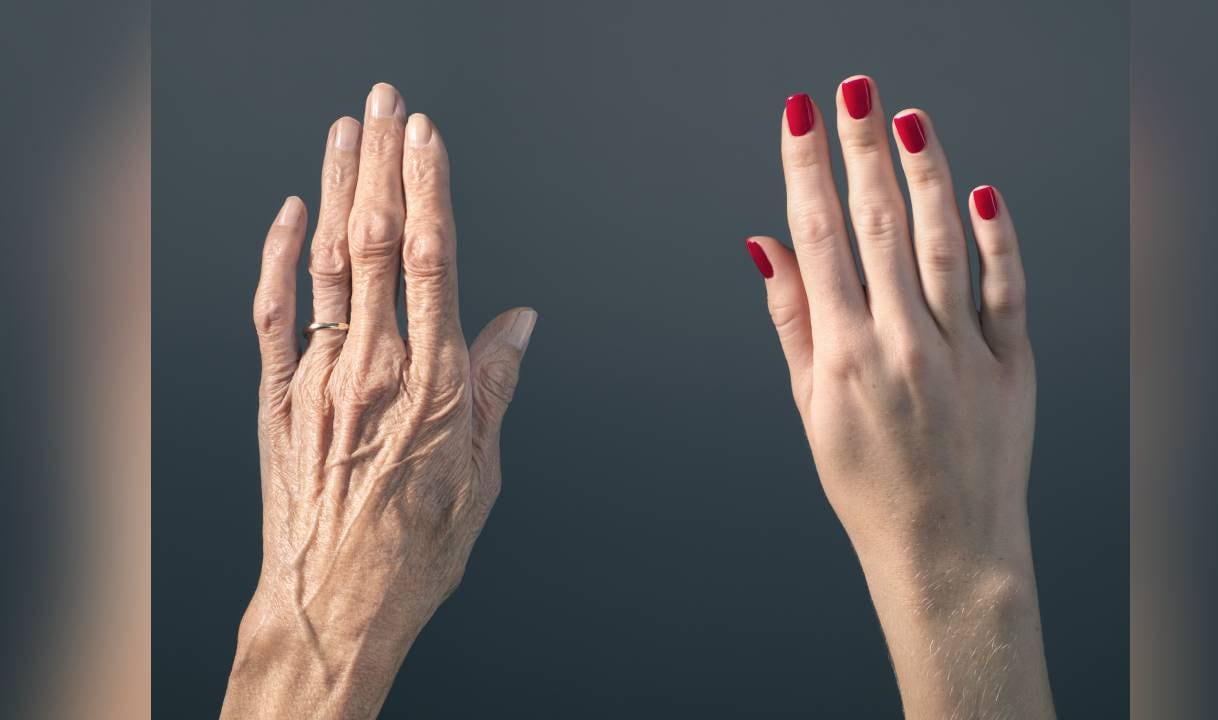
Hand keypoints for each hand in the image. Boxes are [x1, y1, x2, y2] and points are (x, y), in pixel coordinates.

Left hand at [221, 83, 535, 718]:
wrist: (334, 607)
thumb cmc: (413, 552)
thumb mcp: (481, 476)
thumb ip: (495, 388)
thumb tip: (518, 323)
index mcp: (434, 385)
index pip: (433, 261)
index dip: (428, 190)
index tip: (428, 138)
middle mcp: (374, 369)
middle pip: (376, 243)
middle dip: (383, 164)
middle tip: (388, 104)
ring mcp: (318, 379)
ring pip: (326, 263)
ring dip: (335, 189)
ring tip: (345, 131)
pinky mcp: (276, 398)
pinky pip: (272, 313)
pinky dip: (278, 256)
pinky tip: (289, 212)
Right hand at [746, 77, 1052, 717]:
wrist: (947, 552)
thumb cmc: (868, 487)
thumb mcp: (810, 409)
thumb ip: (793, 320)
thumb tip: (765, 245)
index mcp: (844, 356)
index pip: (818, 239)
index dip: (805, 169)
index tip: (798, 116)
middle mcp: (901, 345)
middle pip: (877, 225)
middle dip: (861, 148)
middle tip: (853, 89)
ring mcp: (962, 353)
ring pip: (943, 243)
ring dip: (925, 174)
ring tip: (909, 118)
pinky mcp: (1012, 365)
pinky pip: (1007, 289)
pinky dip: (999, 239)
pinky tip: (983, 192)